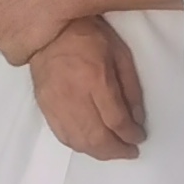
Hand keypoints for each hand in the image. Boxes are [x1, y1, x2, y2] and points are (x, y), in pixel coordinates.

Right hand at [27, 27, 145, 160]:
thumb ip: (131, 88)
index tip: (139, 137)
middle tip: (130, 151)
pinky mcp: (44, 107)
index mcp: (95, 79)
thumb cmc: (89, 37)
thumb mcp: (120, 54)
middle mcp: (74, 96)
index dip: (131, 134)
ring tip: (113, 151)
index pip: (116, 120)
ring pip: (79, 142)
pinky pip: (63, 136)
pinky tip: (91, 145)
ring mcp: (56, 104)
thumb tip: (137, 119)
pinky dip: (79, 146)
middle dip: (117, 150)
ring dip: (99, 153)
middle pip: (97, 138)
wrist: (48, 31)